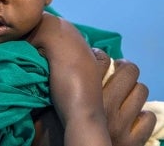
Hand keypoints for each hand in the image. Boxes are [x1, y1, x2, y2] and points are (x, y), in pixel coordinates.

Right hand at [32, 49, 155, 145]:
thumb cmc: (53, 137)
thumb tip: (50, 66)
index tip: (97, 58)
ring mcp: (122, 124)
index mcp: (85, 96)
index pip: (102, 60)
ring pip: (141, 91)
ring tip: (126, 91)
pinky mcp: (132, 140)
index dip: (99, 55)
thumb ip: (53, 91)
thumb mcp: (46, 111)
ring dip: (134, 89)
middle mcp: (106, 107)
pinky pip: (147, 118)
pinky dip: (142, 115)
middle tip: (119, 68)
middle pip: (129, 71)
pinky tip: (132, 114)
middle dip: (124, 67)